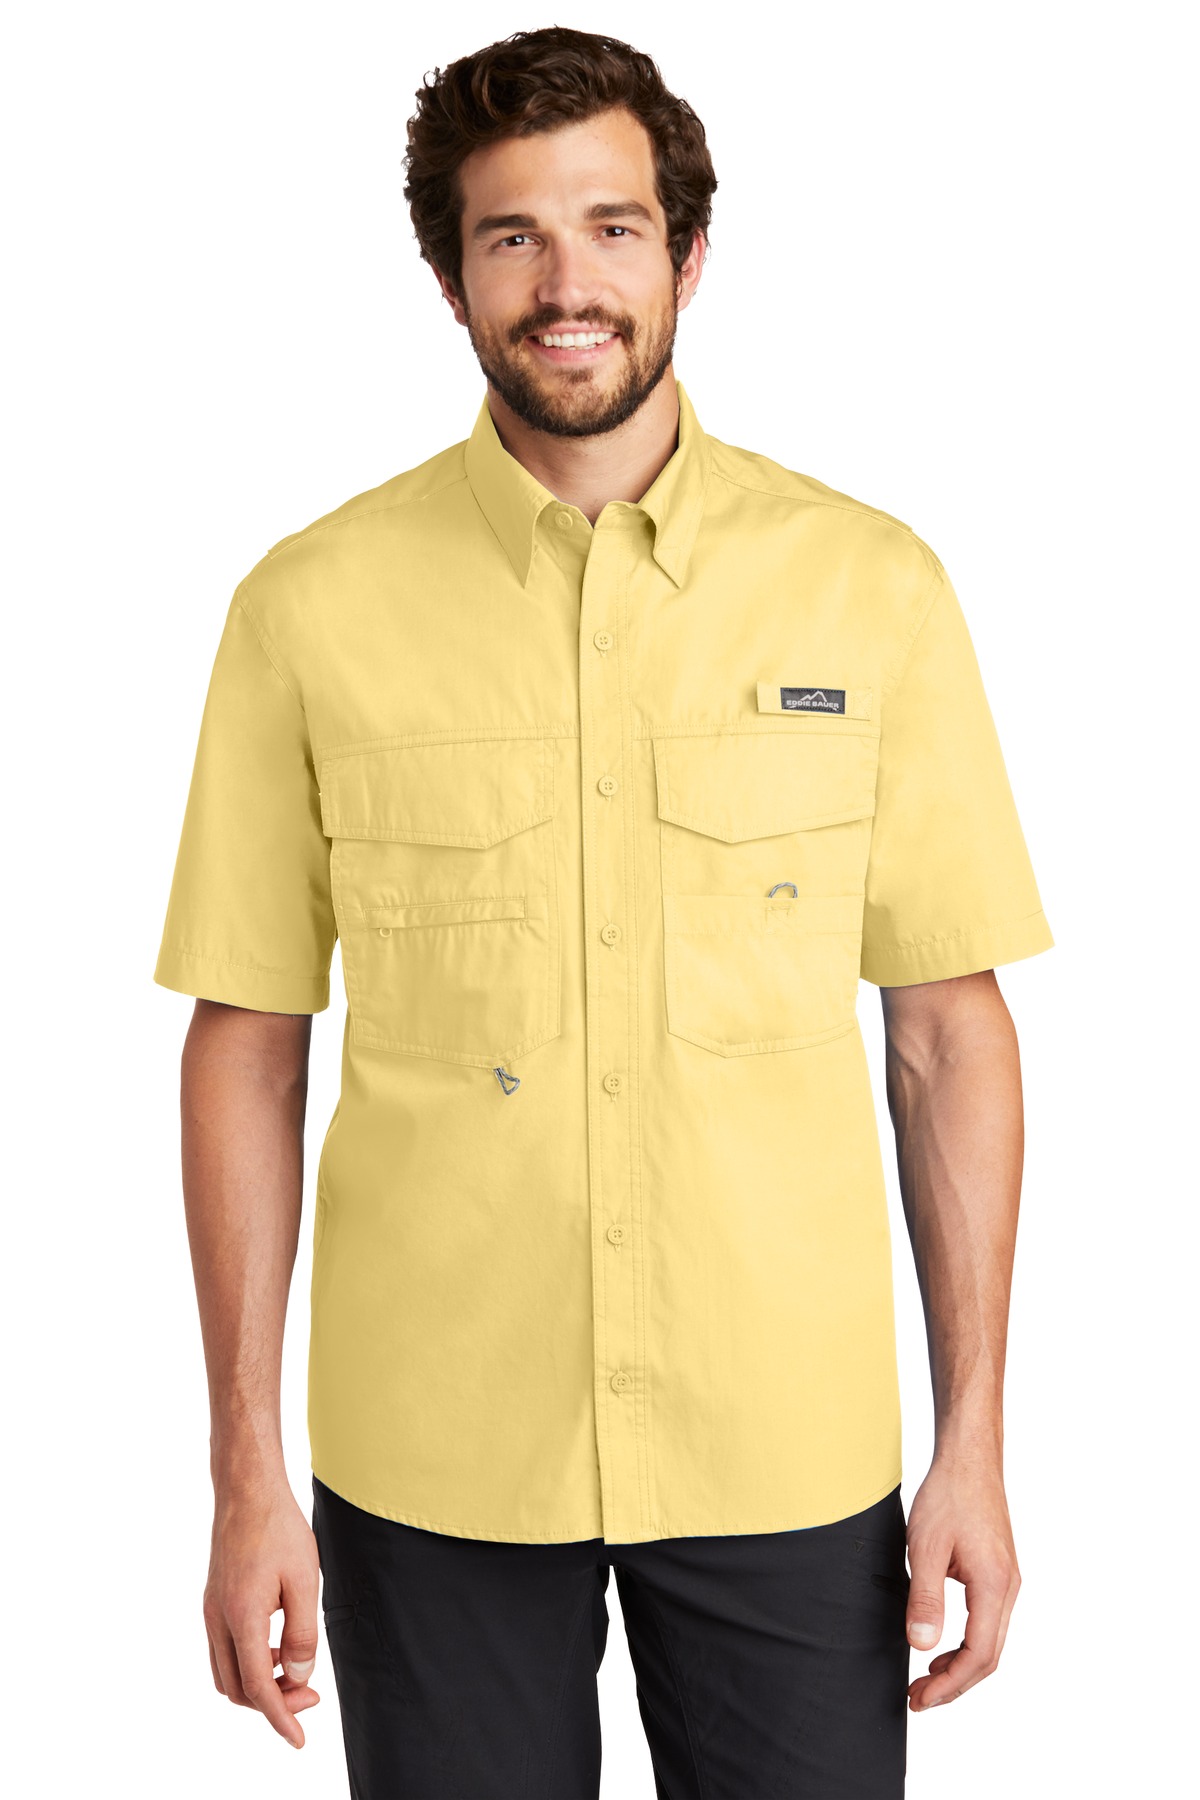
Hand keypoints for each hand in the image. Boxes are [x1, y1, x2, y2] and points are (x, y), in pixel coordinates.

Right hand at [202, 1479, 321, 1747]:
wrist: (247, 1490)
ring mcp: (211, 1610)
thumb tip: (299, 1678)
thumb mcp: (304, 1581)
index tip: (299, 1739)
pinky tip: (278, 1644)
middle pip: (237, 1689)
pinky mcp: (213, 1601)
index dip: (280, 1717)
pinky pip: (224, 1650)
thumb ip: (303, 1635)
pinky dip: (249, 1661)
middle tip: (309, 1693)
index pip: (258, 1687)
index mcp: (241, 1617)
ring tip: (295, 1668)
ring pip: (226, 1673)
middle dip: (272, 1702)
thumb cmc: (279, 1528)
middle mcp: (218, 1619)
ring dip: (258, 1682)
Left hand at [904, 1457, 1020, 1711]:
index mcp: (994, 1586)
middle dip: (954, 1684)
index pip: (978, 1656)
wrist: (969, 1459)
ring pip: (990, 1641)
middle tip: (919, 1697)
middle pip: (988, 1657)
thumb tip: (922, 1645)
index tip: (921, 1698)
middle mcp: (1008, 1589)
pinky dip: (966, 1642)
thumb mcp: (925, 1547)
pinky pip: (988, 1621)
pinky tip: (942, 1644)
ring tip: (927, 1678)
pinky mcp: (999, 1572)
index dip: (949, 1684)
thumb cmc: (949, 1495)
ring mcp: (1007, 1581)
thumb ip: (925, 1598)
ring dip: (960, 1665)